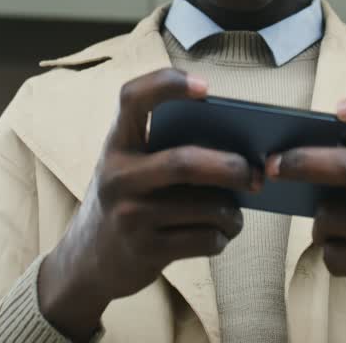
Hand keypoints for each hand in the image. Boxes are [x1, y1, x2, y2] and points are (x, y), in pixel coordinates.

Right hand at [38, 68, 262, 340]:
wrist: (89, 260)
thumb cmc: (127, 200)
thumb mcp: (130, 167)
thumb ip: (164, 150)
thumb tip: (237, 147)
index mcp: (117, 144)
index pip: (133, 99)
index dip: (167, 84)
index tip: (205, 87)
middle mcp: (118, 176)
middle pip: (185, 163)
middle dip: (231, 168)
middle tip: (256, 174)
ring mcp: (130, 216)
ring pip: (205, 208)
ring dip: (233, 211)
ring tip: (237, 212)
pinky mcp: (146, 251)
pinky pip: (204, 239)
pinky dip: (222, 236)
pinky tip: (220, 233)